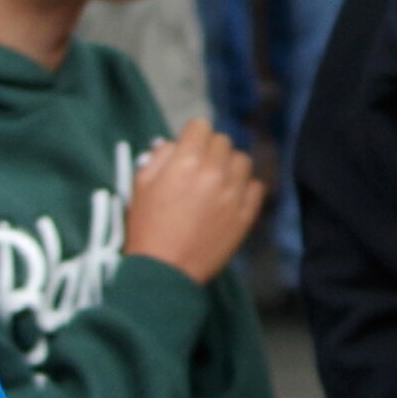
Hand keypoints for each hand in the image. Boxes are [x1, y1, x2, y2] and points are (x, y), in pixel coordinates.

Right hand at [125, 118, 263, 284]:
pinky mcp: (247, 213)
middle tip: (198, 167)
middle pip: (222, 141)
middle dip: (209, 149)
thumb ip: (159, 157)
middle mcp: (213, 173)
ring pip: (242, 160)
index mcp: (185, 163)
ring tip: (216, 182)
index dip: (192, 135)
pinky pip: (256, 186)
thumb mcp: (140, 186)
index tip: (189, 146)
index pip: (200, 126)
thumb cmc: (147, 228)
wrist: (163, 271)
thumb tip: (176, 143)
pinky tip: (229, 198)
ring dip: (229, 166)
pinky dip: (244, 188)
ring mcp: (234, 193)